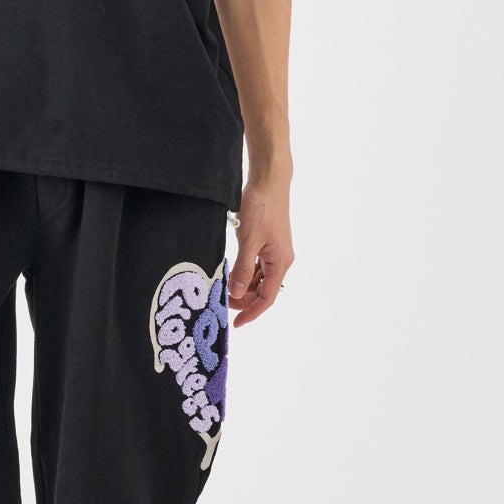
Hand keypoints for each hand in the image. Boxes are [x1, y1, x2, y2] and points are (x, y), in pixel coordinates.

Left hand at [226, 175, 293, 326]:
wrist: (269, 181)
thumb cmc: (261, 207)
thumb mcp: (248, 240)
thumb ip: (242, 268)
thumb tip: (235, 293)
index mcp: (280, 262)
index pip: (267, 298)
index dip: (251, 312)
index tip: (236, 323)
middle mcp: (281, 260)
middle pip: (263, 290)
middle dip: (244, 299)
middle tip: (222, 301)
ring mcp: (275, 251)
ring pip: (259, 278)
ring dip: (243, 285)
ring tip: (223, 286)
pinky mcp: (269, 243)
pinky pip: (257, 265)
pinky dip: (244, 272)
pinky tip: (231, 270)